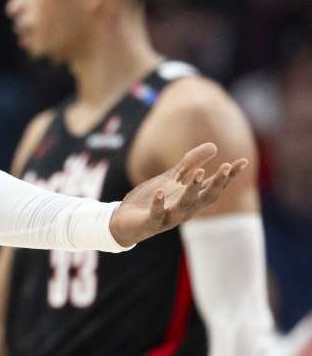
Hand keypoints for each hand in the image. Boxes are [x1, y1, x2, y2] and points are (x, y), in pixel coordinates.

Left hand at [108, 142, 246, 246]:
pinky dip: (159, 203)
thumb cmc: (154, 199)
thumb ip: (191, 163)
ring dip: (193, 189)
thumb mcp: (172, 178)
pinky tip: (161, 191)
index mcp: (192, 199)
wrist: (126, 221)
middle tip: (226, 166)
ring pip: (185, 205)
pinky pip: (157, 214)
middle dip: (217, 183)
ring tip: (199, 172)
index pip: (214, 187)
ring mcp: (169, 217)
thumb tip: (214, 146)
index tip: (242, 161)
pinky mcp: (151, 222)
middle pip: (206, 197)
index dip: (228, 176)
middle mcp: (185, 210)